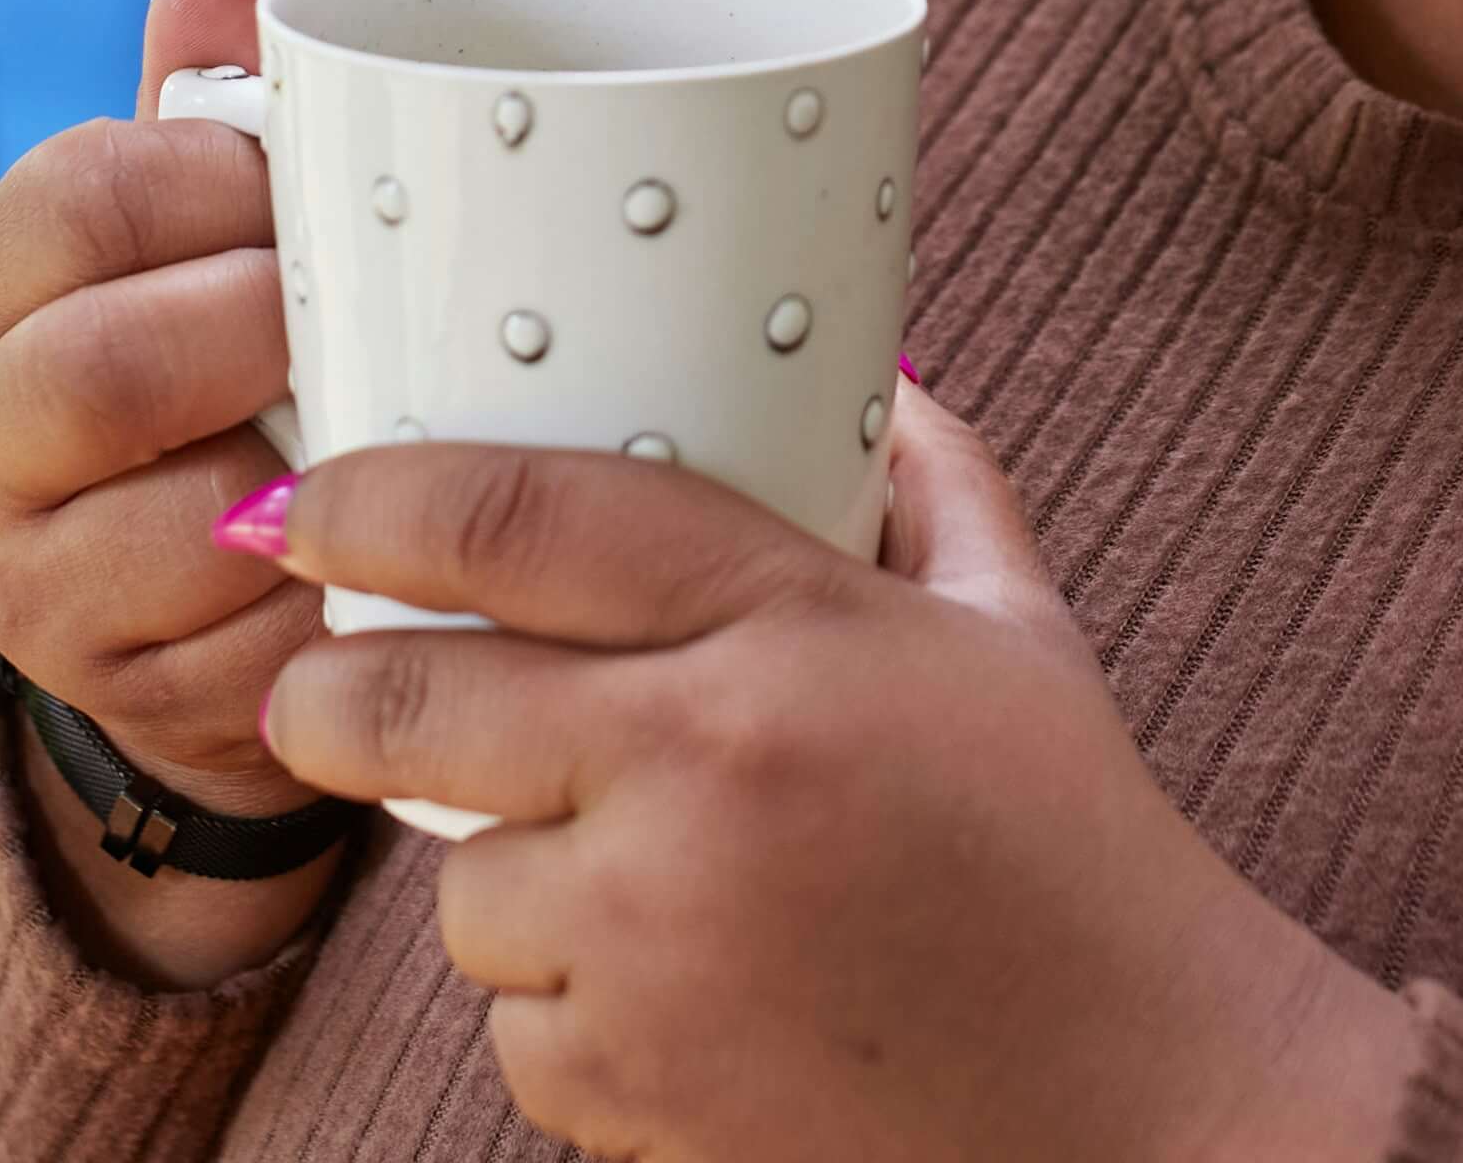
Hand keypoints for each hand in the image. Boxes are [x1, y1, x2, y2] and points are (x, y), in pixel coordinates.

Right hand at [0, 0, 344, 982]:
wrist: (190, 608)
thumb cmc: (219, 361)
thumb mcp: (195, 234)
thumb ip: (200, 103)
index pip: (75, 199)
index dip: (208, 180)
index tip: (312, 182)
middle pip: (104, 371)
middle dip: (256, 332)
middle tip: (357, 315)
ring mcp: (35, 577)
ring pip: (178, 526)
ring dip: (308, 476)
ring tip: (393, 433)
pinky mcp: (123, 690)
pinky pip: (248, 650)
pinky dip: (336, 600)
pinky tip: (396, 556)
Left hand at [247, 385, 1420, 1162]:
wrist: (1153, 1107)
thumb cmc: (1079, 856)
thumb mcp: (1016, 636)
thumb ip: (930, 485)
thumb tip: (871, 373)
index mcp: (792, 630)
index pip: (519, 519)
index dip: (375, 501)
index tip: (308, 503)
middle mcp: (701, 770)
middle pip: (403, 699)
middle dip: (324, 696)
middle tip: (315, 694)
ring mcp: (654, 941)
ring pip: (460, 890)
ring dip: (507, 883)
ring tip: (633, 886)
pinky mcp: (635, 1086)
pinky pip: (516, 1031)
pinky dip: (568, 1018)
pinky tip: (683, 999)